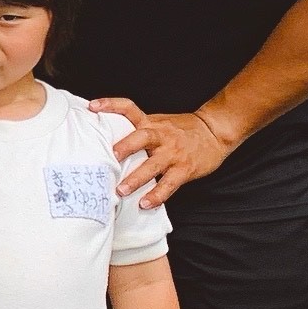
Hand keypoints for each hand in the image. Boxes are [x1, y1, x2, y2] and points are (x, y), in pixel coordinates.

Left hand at [91, 98, 233, 207]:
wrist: (215, 132)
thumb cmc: (180, 130)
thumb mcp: (158, 123)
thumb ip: (137, 129)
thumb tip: (105, 136)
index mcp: (151, 123)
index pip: (129, 108)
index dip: (110, 105)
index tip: (92, 106)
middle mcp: (161, 136)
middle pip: (142, 137)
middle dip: (125, 146)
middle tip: (110, 156)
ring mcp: (173, 153)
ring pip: (153, 165)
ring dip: (136, 179)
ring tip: (121, 190)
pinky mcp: (185, 169)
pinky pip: (169, 184)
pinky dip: (157, 195)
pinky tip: (145, 203)